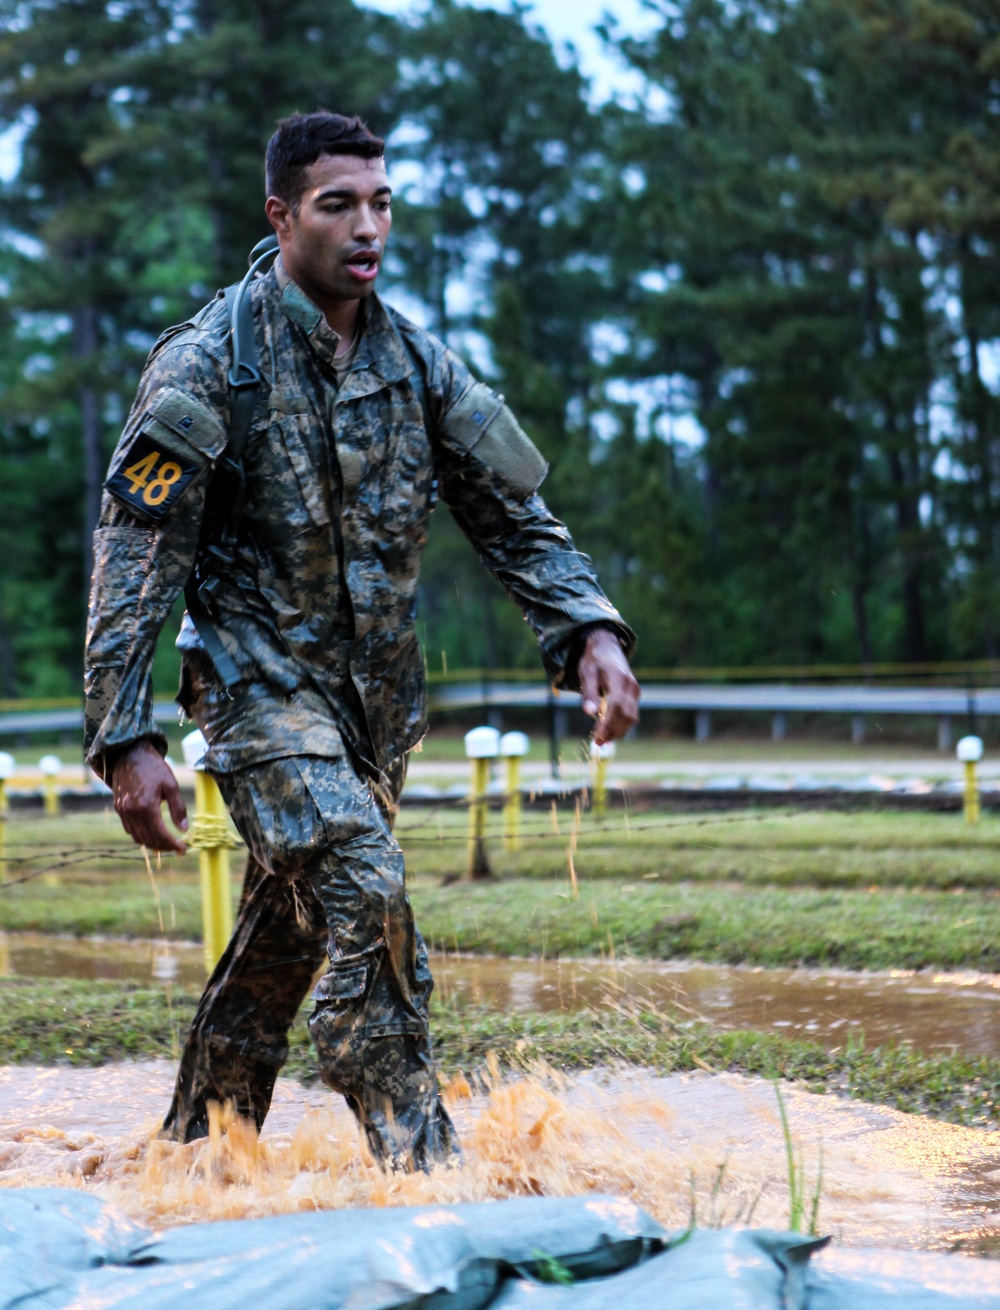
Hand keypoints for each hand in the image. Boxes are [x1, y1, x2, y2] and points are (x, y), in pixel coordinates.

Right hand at [110, 740, 188, 853]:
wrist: (130, 754)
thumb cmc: (154, 768)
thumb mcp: (171, 785)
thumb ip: (178, 808)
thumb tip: (184, 829)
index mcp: (146, 806)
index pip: (160, 834)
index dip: (172, 844)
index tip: (183, 849)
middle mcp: (132, 812)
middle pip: (148, 839)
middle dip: (164, 847)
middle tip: (176, 847)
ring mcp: (123, 811)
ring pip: (137, 837)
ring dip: (152, 844)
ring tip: (166, 843)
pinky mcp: (118, 808)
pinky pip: (129, 829)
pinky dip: (141, 835)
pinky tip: (151, 833)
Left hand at [577, 628, 639, 745]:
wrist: (606, 646)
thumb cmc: (594, 660)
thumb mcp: (586, 673)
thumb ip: (589, 693)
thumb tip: (589, 713)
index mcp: (619, 679)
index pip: (617, 707)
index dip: (608, 724)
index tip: (597, 737)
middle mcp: (631, 686)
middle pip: (626, 715)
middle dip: (613, 731)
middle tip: (598, 743)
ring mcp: (635, 690)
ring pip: (631, 717)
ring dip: (618, 731)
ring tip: (602, 740)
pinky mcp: (634, 694)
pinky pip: (631, 714)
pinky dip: (622, 725)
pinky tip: (609, 731)